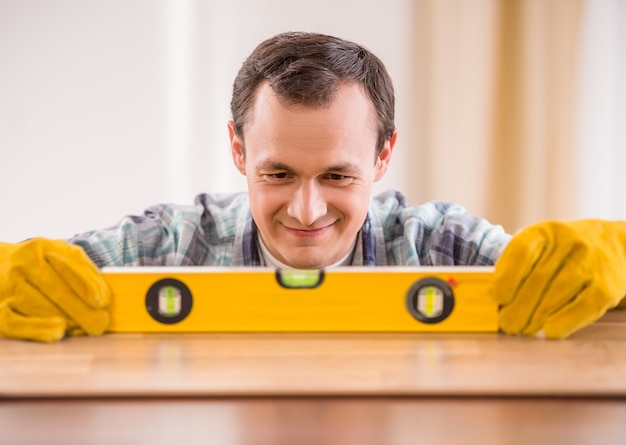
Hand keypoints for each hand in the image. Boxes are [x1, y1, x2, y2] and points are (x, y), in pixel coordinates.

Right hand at [0, 238, 109, 341]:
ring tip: (83, 328)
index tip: (104, 302)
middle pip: (56, 289)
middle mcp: (23, 263)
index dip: (89, 284)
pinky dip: (37, 329)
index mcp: (44, 246)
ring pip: (38, 306)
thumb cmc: (40, 264)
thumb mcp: (61, 255)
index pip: (70, 263)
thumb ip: (83, 270)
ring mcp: (7, 284)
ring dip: (65, 320)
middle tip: (100, 324)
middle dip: (82, 310)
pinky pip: (14, 322)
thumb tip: (103, 298)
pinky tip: (58, 333)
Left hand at [493, 220, 625, 338]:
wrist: (614, 246)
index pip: (522, 250)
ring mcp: (590, 263)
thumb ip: (517, 265)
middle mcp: (569, 243)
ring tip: (522, 330)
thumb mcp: (541, 246)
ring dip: (536, 316)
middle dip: (518, 306)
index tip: (496, 298)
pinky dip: (564, 321)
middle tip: (506, 324)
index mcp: (545, 231)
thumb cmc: (564, 252)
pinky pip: (584, 306)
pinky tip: (549, 331)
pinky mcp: (607, 285)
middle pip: (538, 277)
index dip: (507, 276)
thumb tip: (493, 297)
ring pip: (558, 293)